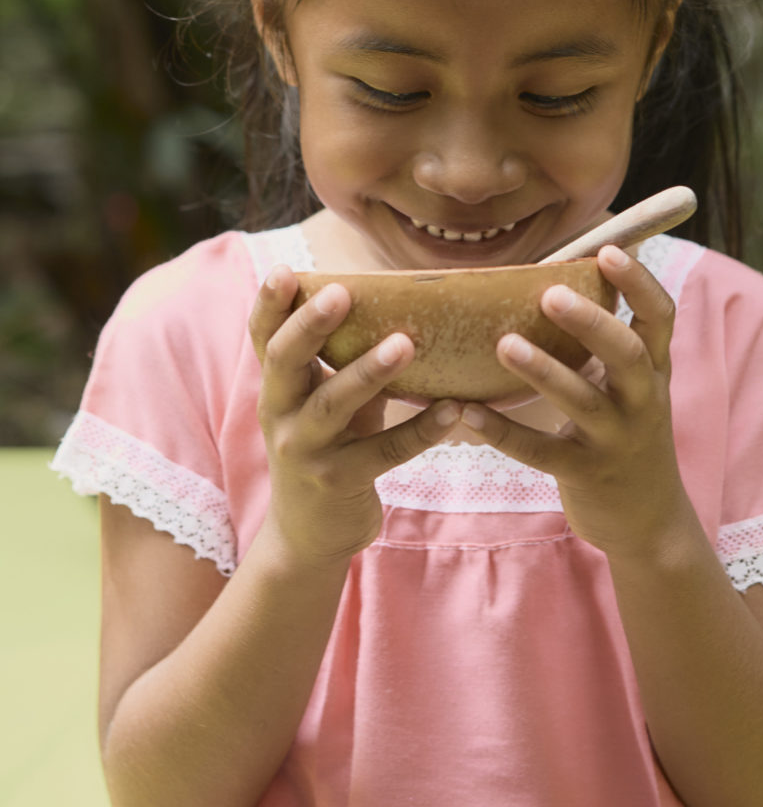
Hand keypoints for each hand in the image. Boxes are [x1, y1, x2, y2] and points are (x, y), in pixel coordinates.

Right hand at [249, 266, 457, 564]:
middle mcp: (280, 415)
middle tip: (341, 292)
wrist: (309, 536)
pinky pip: (384, 453)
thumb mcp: (324, 405)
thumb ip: (341, 363)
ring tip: (405, 343)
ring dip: (369, 372)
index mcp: (277, 389)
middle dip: (310, 326)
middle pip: (285, 363)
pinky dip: (421, 430)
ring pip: (334, 405)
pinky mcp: (339, 482)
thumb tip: (396, 305)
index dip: (270, 305)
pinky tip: (454, 410)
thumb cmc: (328, 450)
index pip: (264, 339)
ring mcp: (306, 451)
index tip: (285, 271)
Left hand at [460, 246, 690, 559]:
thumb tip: (564, 280)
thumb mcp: (634, 388)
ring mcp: (616, 439)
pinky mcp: (585, 473)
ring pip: (582, 400)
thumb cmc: (627, 435)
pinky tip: (468, 412)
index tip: (609, 251)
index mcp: (653, 370)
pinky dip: (503, 432)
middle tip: (549, 294)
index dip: (639, 282)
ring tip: (504, 344)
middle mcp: (642, 401)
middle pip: (626, 352)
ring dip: (542, 370)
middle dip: (590, 321)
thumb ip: (611, 345)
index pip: (660, 316)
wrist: (649, 519)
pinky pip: (540, 451)